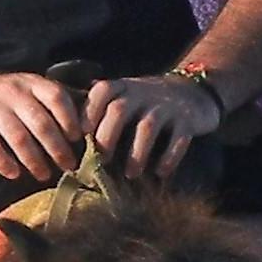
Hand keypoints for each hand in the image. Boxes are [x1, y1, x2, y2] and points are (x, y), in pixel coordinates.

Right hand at [0, 68, 86, 184]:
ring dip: (34, 160)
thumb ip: (48, 104)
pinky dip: (3, 162)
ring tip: (44, 174)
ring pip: (18, 137)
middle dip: (58, 148)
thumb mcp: (25, 90)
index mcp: (30, 83)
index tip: (79, 140)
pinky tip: (13, 174)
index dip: (70, 119)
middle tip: (69, 166)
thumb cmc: (0, 97)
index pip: (57, 97)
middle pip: (41, 123)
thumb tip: (85, 131)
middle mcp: (12, 91)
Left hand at [84, 71, 223, 181]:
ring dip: (136, 153)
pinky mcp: (187, 120)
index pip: (102, 92)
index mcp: (123, 87)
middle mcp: (143, 93)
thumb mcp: (124, 95)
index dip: (89, 111)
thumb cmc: (147, 102)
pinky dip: (169, 156)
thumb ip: (100, 108)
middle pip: (120, 110)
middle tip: (101, 161)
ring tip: (130, 174)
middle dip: (107, 137)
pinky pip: (178, 138)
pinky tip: (160, 172)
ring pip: (147, 127)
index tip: (80, 134)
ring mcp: (167, 106)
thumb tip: (68, 138)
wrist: (193, 92)